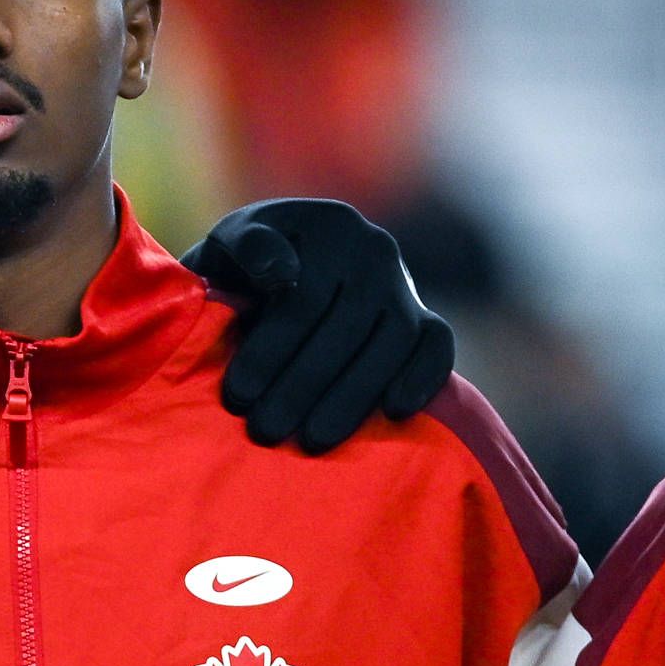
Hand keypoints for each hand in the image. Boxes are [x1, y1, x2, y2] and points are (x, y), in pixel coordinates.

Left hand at [187, 197, 458, 452]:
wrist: (275, 274)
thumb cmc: (240, 268)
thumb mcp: (228, 246)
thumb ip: (246, 249)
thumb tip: (282, 274)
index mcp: (324, 225)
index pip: (302, 299)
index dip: (268, 352)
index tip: (237, 397)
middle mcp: (372, 248)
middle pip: (344, 327)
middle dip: (301, 387)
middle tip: (265, 431)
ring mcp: (402, 283)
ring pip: (391, 342)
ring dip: (353, 396)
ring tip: (313, 440)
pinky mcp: (425, 316)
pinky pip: (437, 345)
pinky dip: (422, 377)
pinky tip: (395, 412)